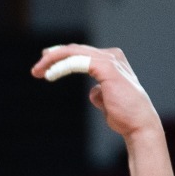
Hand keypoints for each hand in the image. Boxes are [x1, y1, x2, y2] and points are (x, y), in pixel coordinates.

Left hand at [34, 44, 158, 140]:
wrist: (138, 125)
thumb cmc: (125, 117)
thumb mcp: (108, 101)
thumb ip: (100, 93)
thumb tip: (92, 91)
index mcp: (112, 62)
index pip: (82, 54)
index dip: (62, 57)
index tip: (46, 66)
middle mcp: (112, 57)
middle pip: (76, 50)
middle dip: (53, 57)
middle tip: (36, 69)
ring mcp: (110, 60)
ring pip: (74, 52)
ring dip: (53, 60)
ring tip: (38, 71)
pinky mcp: (106, 68)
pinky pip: (77, 61)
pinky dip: (61, 66)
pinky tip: (50, 74)